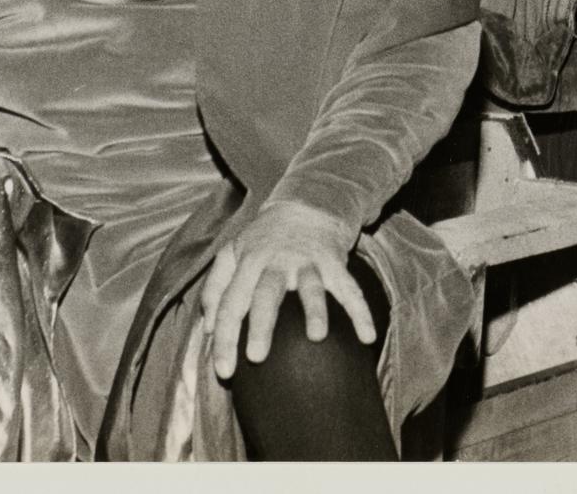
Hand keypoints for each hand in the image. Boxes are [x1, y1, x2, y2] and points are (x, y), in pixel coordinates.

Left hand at [199, 199, 372, 381]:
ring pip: (311, 287)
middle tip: (257, 358)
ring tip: (316, 337)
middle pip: (267, 293)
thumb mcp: (231, 252)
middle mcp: (277, 262)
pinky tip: (367, 337)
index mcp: (248, 262)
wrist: (305, 204)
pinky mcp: (334, 262)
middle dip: (262, 325)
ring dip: (314, 310)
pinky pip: (349, 289)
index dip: (225, 338)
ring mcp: (308, 261)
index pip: (231, 303)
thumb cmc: (263, 238)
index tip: (224, 372)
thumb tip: (209, 328)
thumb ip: (215, 288)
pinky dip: (360, 312)